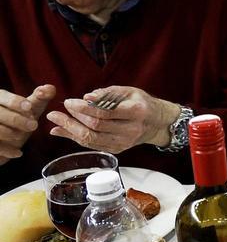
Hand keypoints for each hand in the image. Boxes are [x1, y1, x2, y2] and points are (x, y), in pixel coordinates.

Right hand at [0, 85, 55, 161]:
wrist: (6, 144)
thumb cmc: (18, 123)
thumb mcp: (30, 110)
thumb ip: (40, 98)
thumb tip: (50, 88)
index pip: (2, 96)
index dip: (15, 101)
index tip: (29, 107)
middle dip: (16, 119)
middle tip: (33, 125)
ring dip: (10, 133)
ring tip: (21, 137)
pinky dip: (7, 150)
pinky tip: (18, 153)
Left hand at [45, 86, 178, 153]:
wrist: (157, 123)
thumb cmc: (141, 103)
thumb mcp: (129, 91)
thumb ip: (108, 93)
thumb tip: (86, 98)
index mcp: (136, 112)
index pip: (105, 113)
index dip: (83, 108)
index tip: (68, 102)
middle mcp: (131, 130)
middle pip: (96, 127)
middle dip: (72, 120)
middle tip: (55, 112)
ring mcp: (124, 142)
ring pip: (92, 139)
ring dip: (70, 130)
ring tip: (54, 121)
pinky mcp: (118, 150)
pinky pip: (92, 145)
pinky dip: (75, 138)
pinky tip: (62, 131)